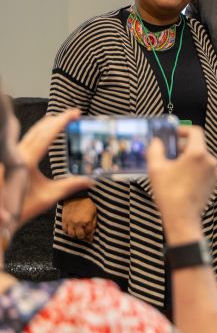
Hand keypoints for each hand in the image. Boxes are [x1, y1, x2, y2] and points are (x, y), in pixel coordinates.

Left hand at [15, 109, 91, 225]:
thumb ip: (70, 186)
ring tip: (58, 119)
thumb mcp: (48, 197)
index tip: (74, 114)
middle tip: (72, 113)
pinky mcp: (8, 161)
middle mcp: (16, 155)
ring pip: (29, 135)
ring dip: (45, 125)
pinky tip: (41, 133)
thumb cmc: (21, 209)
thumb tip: (91, 180)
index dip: (61, 123)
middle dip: (55, 120)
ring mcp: (9, 157)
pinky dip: (36, 134)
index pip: (45, 136)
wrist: (1, 219)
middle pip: (37, 130)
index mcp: (25, 162)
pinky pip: (24, 142)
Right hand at [61, 197, 97, 241]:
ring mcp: (70, 222)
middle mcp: (77, 223)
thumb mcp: (94, 213)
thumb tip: (92, 233)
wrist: (76, 196)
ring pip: (72, 235)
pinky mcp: (64, 220)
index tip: (91, 240)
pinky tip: (72, 231)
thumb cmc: (88, 204)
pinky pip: (65, 230)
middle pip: (80, 236)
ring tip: (78, 235)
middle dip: (83, 238)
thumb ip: (93, 224)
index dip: (90, 237)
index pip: (88, 233)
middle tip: (85, 237)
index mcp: (86, 221)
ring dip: (75, 236)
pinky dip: (68, 232)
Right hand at [148, 125, 216, 243]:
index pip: (195, 131)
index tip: (173, 134)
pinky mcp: (214, 181)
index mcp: (198, 153)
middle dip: (181, 147)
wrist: (182, 217)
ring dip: (187, 159)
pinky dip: (193, 168)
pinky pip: (203, 168)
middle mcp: (210, 160)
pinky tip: (181, 178)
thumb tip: (156, 142)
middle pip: (197, 145)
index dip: (183, 129)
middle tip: (168, 153)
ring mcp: (214, 171)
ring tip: (172, 168)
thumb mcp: (155, 169)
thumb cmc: (169, 194)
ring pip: (200, 158)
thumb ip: (155, 150)